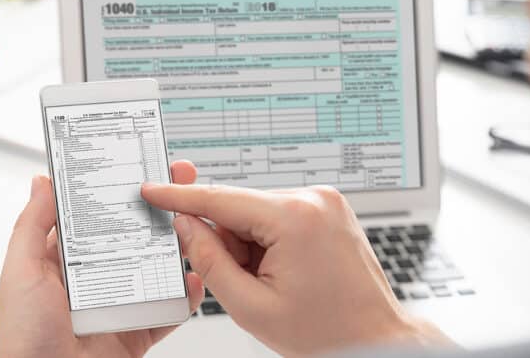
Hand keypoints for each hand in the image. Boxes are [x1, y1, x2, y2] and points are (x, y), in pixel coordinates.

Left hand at [0, 161, 203, 357]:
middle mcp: (97, 276)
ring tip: (193, 225)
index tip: (140, 164)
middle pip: (135, 233)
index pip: (98, 213)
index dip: (120, 188)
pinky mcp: (139, 327)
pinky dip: (185, 296)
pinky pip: (169, 308)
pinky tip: (193, 280)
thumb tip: (42, 181)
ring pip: (158, 266)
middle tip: (180, 181)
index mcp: (67, 259)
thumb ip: (32, 226)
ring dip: (178, 246)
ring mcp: (121, 301)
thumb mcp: (21, 273)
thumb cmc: (24, 338)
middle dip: (159, 207)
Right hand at [141, 182, 450, 355]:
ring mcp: (324, 200)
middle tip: (246, 281)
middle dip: (229, 243)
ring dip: (250, 244)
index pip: (221, 199)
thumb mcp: (252, 306)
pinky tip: (283, 269)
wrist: (375, 337)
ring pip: (257, 213)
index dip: (180, 197)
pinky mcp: (327, 207)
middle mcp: (314, 199)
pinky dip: (267, 239)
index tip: (154, 191)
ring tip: (273, 281)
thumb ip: (210, 261)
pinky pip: (277, 214)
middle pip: (239, 209)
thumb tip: (186, 225)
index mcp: (295, 218)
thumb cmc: (326, 330)